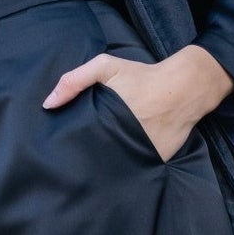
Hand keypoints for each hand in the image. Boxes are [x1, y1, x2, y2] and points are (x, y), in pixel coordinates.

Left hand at [43, 41, 231, 161]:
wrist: (185, 86)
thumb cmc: (143, 76)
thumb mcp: (106, 67)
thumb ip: (74, 80)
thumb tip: (48, 104)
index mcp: (105, 120)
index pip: (80, 141)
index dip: (71, 144)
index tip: (64, 146)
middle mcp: (122, 139)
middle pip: (95, 155)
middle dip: (87, 156)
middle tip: (78, 157)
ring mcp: (140, 151)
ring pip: (115, 164)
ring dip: (108, 163)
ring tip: (98, 165)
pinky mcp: (156, 159)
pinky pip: (137, 167)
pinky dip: (131, 165)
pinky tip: (123, 162)